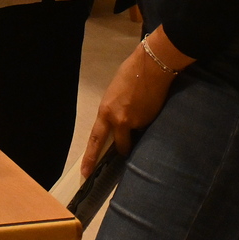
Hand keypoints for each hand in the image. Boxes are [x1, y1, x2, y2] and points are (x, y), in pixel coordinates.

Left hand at [78, 32, 187, 177]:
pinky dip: (147, 122)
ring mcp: (137, 123)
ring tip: (142, 109)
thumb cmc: (130, 75)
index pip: (95, 140)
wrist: (152, 67)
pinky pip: (147, 128)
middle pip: (120, 145)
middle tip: (126, 146)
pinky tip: (150, 107)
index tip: (86, 173)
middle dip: (123, 148)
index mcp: (106, 112)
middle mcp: (120, 121)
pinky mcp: (152, 121)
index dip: (90, 158)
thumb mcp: (113, 94)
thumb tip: (118, 125)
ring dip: (138, 129)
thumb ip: (113, 111)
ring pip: (136, 135)